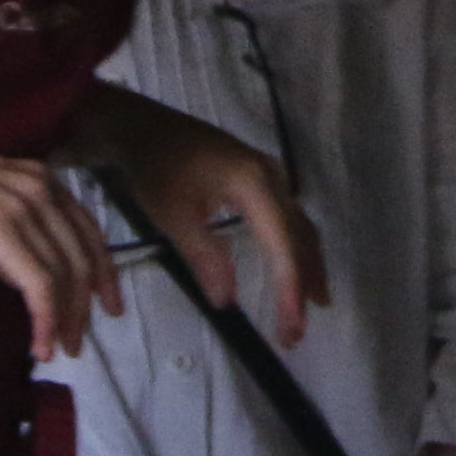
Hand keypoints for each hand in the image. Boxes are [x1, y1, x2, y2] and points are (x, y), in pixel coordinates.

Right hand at [0, 134, 120, 358]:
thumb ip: (12, 222)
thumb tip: (23, 265)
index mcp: (40, 178)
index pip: (87, 230)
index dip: (103, 271)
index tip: (108, 303)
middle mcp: (40, 189)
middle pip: (82, 256)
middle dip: (87, 304)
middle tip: (83, 339)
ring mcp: (22, 209)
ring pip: (64, 275)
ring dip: (66, 319)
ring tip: (63, 349)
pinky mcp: (1, 234)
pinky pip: (38, 286)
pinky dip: (45, 320)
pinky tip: (41, 344)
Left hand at [80, 87, 327, 346]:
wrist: (142, 126)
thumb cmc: (155, 169)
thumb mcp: (173, 215)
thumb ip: (205, 256)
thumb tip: (227, 302)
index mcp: (254, 185)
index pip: (282, 246)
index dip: (289, 290)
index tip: (290, 328)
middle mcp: (273, 178)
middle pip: (301, 237)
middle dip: (304, 284)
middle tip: (299, 328)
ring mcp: (270, 174)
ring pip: (301, 226)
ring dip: (307, 265)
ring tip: (312, 301)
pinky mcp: (261, 175)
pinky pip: (291, 216)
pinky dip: (297, 246)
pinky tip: (294, 263)